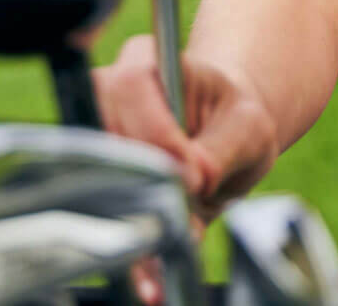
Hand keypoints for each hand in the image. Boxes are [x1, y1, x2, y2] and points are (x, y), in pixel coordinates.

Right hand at [95, 34, 280, 303]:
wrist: (225, 138)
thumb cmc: (237, 121)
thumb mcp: (248, 128)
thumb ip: (220, 150)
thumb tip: (192, 179)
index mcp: (145, 60)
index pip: (133, 88)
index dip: (159, 134)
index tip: (191, 174)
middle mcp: (106, 93)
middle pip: (106, 137)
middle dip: (143, 184)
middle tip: (180, 222)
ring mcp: (91, 136)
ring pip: (93, 180)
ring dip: (131, 222)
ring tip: (165, 257)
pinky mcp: (89, 179)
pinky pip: (96, 214)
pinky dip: (126, 247)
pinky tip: (149, 278)